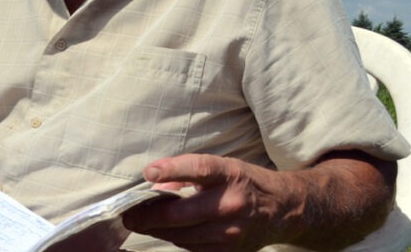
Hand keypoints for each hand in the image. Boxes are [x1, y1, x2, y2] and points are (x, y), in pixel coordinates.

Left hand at [122, 154, 300, 251]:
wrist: (283, 209)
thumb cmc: (245, 182)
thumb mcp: (221, 166)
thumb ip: (187, 171)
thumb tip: (154, 182)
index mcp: (229, 174)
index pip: (198, 168)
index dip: (170, 170)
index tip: (148, 172)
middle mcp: (231, 203)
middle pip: (180, 214)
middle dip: (148, 216)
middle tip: (127, 216)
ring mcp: (231, 231)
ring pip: (181, 235)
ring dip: (157, 229)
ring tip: (140, 223)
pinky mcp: (230, 250)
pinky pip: (192, 247)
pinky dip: (175, 238)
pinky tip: (165, 231)